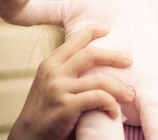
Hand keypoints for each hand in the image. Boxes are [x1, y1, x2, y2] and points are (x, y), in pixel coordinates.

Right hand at [8, 25, 133, 139]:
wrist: (27, 137)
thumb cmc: (45, 111)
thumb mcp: (50, 84)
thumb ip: (66, 71)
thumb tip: (96, 62)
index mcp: (50, 64)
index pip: (74, 41)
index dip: (92, 31)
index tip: (106, 28)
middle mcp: (54, 72)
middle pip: (91, 55)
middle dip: (113, 57)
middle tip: (128, 61)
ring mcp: (59, 88)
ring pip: (99, 80)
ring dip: (119, 88)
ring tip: (130, 95)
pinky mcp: (66, 105)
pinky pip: (98, 98)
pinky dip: (111, 104)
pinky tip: (114, 112)